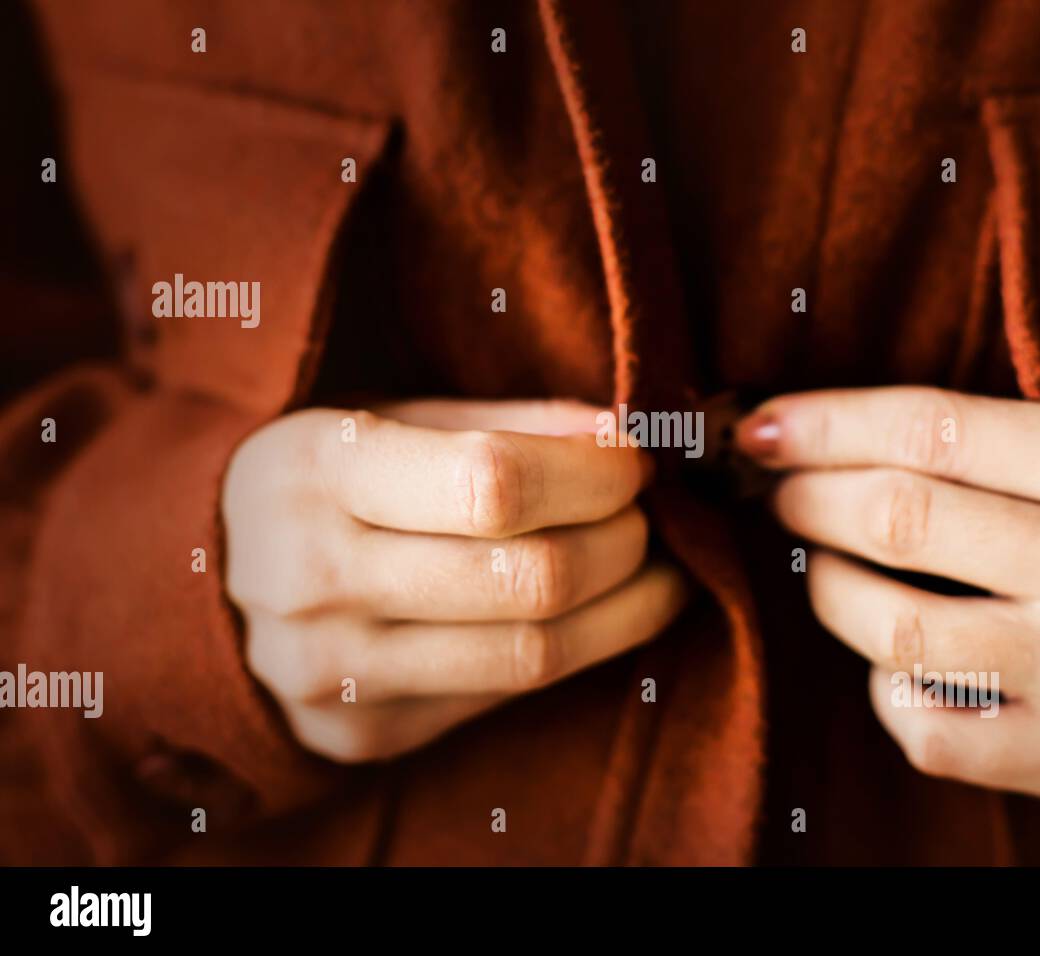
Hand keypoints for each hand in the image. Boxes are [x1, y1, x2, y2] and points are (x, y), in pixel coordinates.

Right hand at [222, 399, 686, 762]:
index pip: (491, 484)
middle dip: (622, 540)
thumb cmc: (326, 477)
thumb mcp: (389, 417)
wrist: (210, 578)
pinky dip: (580, 651)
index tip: (633, 462)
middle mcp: (309, 577)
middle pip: (527, 578)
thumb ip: (504, 425)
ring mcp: (329, 670)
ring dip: (625, 607)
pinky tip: (608, 614)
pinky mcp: (361, 731)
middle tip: (644, 514)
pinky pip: (504, 696)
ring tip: (654, 567)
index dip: (592, 475)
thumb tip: (624, 440)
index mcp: (313, 469)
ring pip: (531, 654)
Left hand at [736, 387, 1039, 797]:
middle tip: (782, 495)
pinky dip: (884, 694)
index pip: (928, 427)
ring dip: (828, 591)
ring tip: (824, 570)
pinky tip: (889, 667)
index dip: (824, 424)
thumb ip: (1004, 443)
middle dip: (808, 501)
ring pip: (897, 629)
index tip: (765, 425)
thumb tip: (845, 440)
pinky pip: (935, 733)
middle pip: (899, 520)